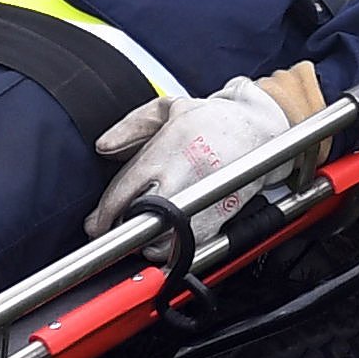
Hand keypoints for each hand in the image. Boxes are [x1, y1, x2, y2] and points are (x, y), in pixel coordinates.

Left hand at [87, 69, 316, 230]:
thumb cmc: (216, 120)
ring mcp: (204, 199)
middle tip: (114, 229)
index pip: (124, 192)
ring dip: (147, 242)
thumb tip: (105, 147)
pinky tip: (166, 239)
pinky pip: (190, 247)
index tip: (96, 224)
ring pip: (163, 239)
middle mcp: (185, 176)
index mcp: (168, 150)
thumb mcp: (168, 108)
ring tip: (142, 232)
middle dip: (122, 229)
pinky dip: (173, 249)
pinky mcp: (221, 217)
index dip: (104, 215)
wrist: (262, 129)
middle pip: (140, 218)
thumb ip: (131, 125)